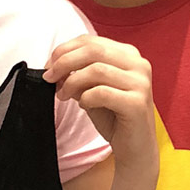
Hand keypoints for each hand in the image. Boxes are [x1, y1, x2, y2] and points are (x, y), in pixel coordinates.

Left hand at [44, 36, 156, 170]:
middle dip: (64, 62)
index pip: (91, 41)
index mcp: (129, 55)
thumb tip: (55, 67)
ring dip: (72, 82)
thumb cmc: (114, 117)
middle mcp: (139, 64)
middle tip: (49, 78)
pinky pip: (102, 93)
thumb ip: (79, 74)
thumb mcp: (92, 89)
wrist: (135, 148)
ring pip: (96, 70)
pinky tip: (83, 105)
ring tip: (63, 95)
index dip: (65, 50)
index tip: (48, 66)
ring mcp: (141, 83)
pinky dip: (85, 98)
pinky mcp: (137, 103)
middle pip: (93, 50)